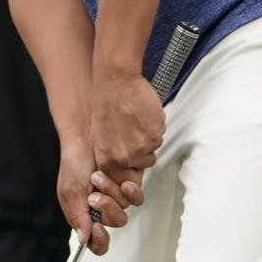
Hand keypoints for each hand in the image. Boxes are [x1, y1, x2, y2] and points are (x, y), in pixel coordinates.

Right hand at [57, 139, 142, 255]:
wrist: (88, 136)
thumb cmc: (75, 161)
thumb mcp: (70, 190)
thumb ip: (78, 216)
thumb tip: (83, 240)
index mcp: (85, 215)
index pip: (96, 242)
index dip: (99, 241)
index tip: (98, 229)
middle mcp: (103, 208)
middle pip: (114, 223)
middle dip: (105, 208)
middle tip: (94, 195)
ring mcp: (117, 197)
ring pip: (125, 209)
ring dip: (112, 192)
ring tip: (99, 176)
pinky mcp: (130, 184)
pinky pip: (136, 196)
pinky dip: (129, 189)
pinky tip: (120, 179)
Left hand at [91, 72, 165, 189]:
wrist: (116, 83)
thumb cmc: (107, 104)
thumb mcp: (101, 137)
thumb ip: (113, 156)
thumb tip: (126, 167)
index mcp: (107, 161)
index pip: (126, 179)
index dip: (133, 166)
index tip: (133, 158)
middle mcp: (123, 158)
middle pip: (145, 163)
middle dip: (143, 149)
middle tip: (133, 131)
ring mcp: (140, 148)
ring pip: (154, 148)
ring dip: (149, 136)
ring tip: (136, 120)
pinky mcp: (154, 136)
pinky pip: (160, 134)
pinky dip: (155, 125)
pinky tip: (143, 114)